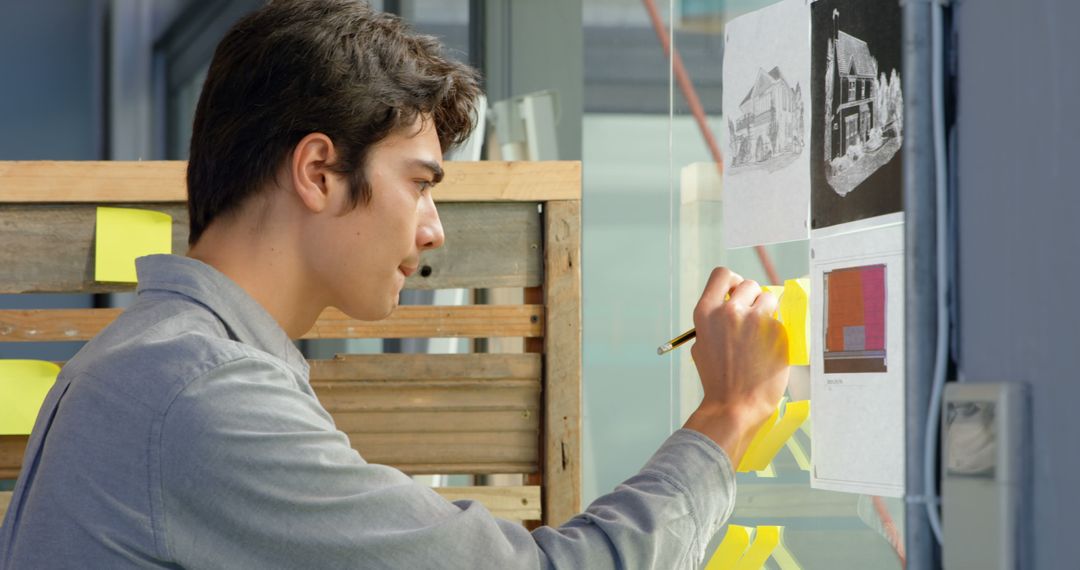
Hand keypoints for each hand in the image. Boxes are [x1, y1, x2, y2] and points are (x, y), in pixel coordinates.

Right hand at [682, 267, 789, 466]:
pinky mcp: (777, 332)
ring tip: (761, 337)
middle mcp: (730, 311)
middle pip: (750, 284)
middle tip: (753, 319)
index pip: (722, 275)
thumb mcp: (702, 344)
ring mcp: (755, 321)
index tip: (737, 294)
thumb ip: (714, 320)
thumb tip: (731, 304)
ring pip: (770, 300)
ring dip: (768, 314)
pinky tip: (768, 352)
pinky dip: (777, 334)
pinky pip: (780, 322)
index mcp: (706, 312)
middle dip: (753, 299)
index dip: (732, 282)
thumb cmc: (718, 379)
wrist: (735, 406)